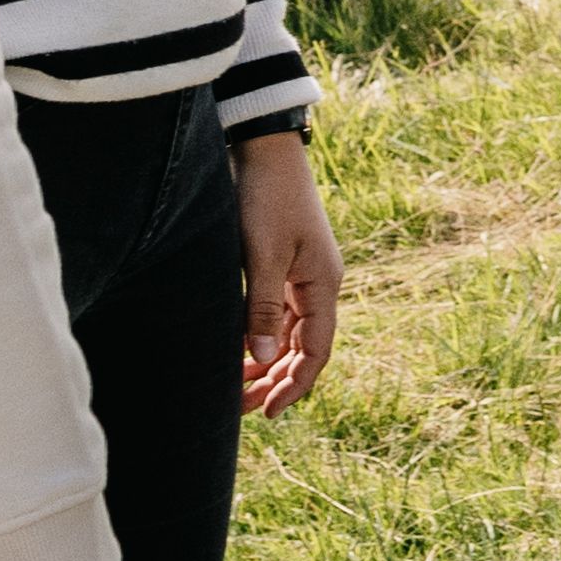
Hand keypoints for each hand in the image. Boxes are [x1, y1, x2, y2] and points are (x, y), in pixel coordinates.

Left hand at [234, 128, 341, 413]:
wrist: (263, 147)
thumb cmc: (264, 196)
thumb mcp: (262, 254)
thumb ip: (263, 307)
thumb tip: (266, 358)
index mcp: (323, 284)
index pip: (316, 352)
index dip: (294, 386)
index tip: (268, 413)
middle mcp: (317, 284)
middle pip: (305, 348)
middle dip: (278, 381)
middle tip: (244, 408)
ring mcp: (302, 273)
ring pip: (290, 333)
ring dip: (269, 362)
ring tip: (238, 387)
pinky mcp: (283, 263)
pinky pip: (278, 314)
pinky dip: (262, 336)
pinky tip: (240, 349)